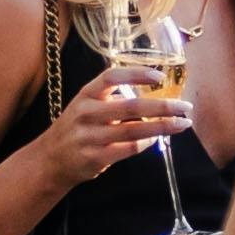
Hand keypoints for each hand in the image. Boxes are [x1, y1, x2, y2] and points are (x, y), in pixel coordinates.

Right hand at [34, 65, 181, 185]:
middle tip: (184, 106)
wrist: (50, 160)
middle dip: (162, 106)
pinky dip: (147, 144)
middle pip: (131, 106)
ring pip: (134, 130)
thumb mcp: (86, 106)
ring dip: (162, 127)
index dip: (137, 74)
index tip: (160, 76)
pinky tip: (158, 140)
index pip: (112, 76)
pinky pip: (128, 149)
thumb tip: (151, 95)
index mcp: (86, 94)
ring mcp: (90, 137)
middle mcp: (86, 113)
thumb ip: (112, 99)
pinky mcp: (95, 157)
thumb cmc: (76, 129)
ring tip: (182, 123)